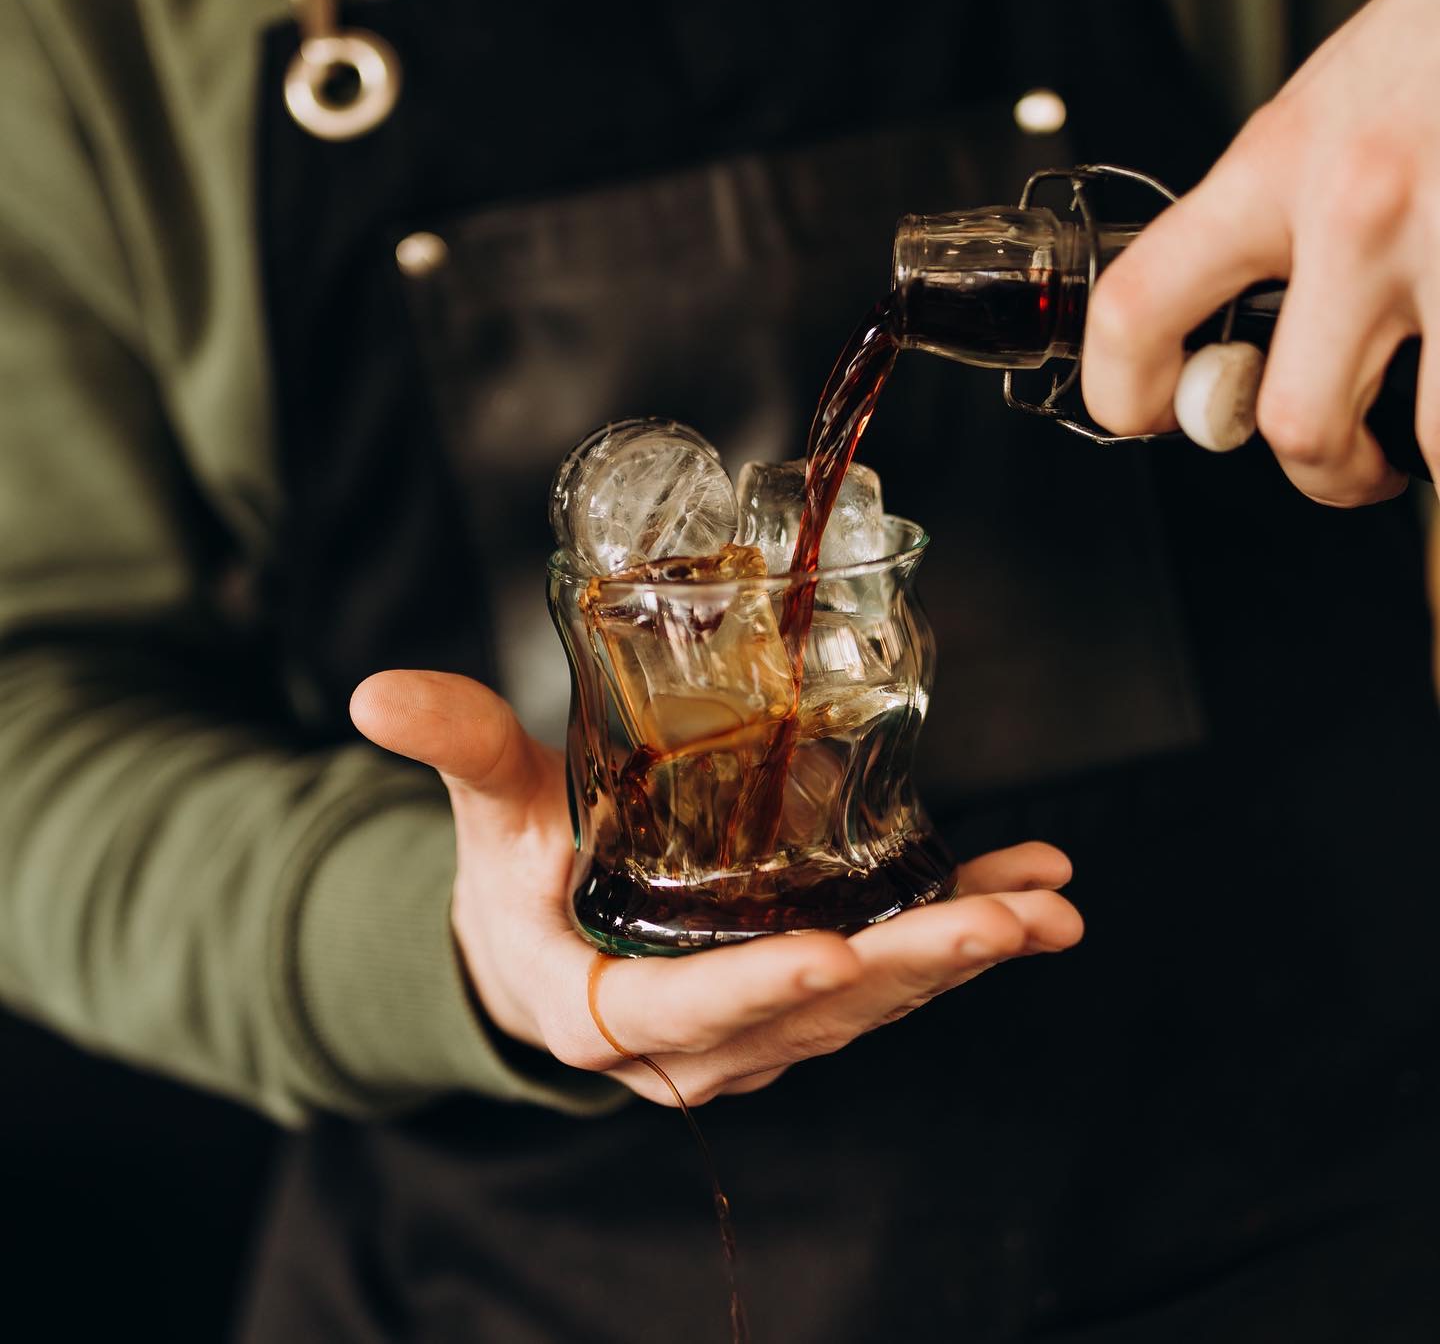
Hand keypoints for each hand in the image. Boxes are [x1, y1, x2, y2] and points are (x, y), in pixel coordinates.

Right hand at [351, 670, 1082, 1106]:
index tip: (834, 951)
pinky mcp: (797, 1003)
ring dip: (961, 957)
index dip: (758, 986)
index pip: (685, 1010)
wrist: (539, 946)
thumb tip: (375, 691)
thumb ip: (454, 747)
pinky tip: (1033, 899)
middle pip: (811, 1012)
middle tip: (1003, 922)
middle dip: (913, 969)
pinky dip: (961, 942)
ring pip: (867, 1004)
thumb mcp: (487, 812)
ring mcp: (754, 1032)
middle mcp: (692, 1044)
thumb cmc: (513, 880)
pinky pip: (887, 980)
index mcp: (600, 1008)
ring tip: (1047, 906)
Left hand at [1081, 0, 1439, 505]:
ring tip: (1434, 438)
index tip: (1144, 416)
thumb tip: (1237, 328)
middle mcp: (1359, 207)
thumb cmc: (1436, 44)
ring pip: (1436, 440)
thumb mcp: (1316, 115)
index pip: (1138, 303)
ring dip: (1433, 462)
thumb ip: (1268, 219)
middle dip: (1327, 472)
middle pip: (1298, 419)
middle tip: (1350, 461)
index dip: (1122, 388)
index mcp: (1278, 164)